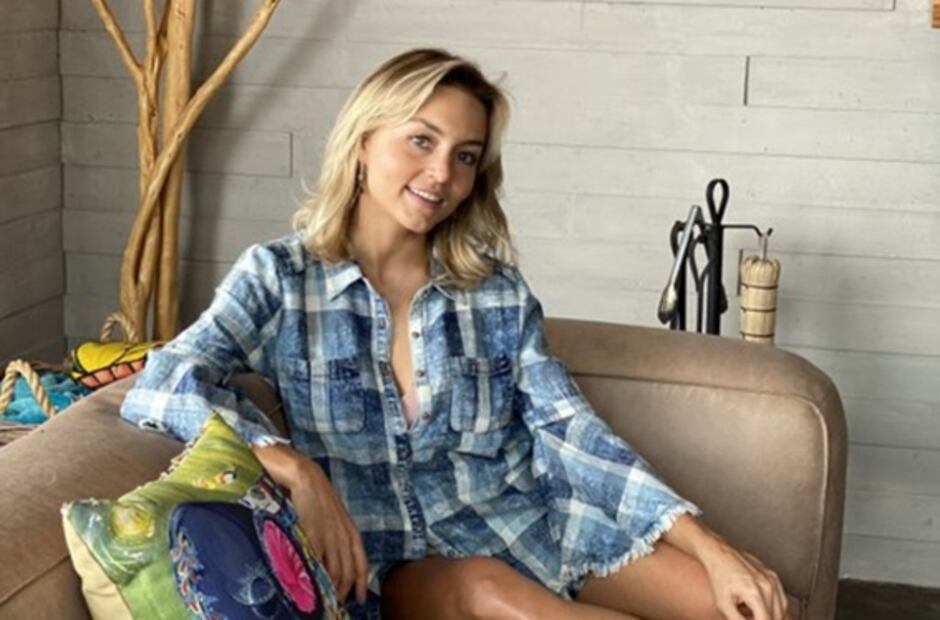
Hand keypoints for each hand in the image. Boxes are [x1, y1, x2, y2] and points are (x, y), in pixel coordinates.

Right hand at [253, 445, 368, 604]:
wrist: (303, 474)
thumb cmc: (316, 494)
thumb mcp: (332, 515)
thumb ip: (335, 534)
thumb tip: (330, 557)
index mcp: (349, 529)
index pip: (360, 562)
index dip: (362, 582)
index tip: (360, 598)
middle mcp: (342, 534)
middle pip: (346, 572)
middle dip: (343, 591)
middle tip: (335, 604)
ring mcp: (328, 535)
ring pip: (332, 571)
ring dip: (329, 588)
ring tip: (322, 601)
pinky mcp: (312, 534)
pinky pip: (315, 562)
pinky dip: (313, 576)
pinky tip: (309, 586)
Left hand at [699, 538, 788, 619]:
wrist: (720, 555)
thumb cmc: (720, 576)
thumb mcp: (724, 604)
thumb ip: (738, 619)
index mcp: (755, 593)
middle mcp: (767, 586)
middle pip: (775, 617)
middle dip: (761, 619)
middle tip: (748, 616)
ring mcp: (773, 580)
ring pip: (781, 610)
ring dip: (769, 615)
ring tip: (752, 612)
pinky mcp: (774, 576)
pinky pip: (782, 599)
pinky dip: (774, 607)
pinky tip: (760, 606)